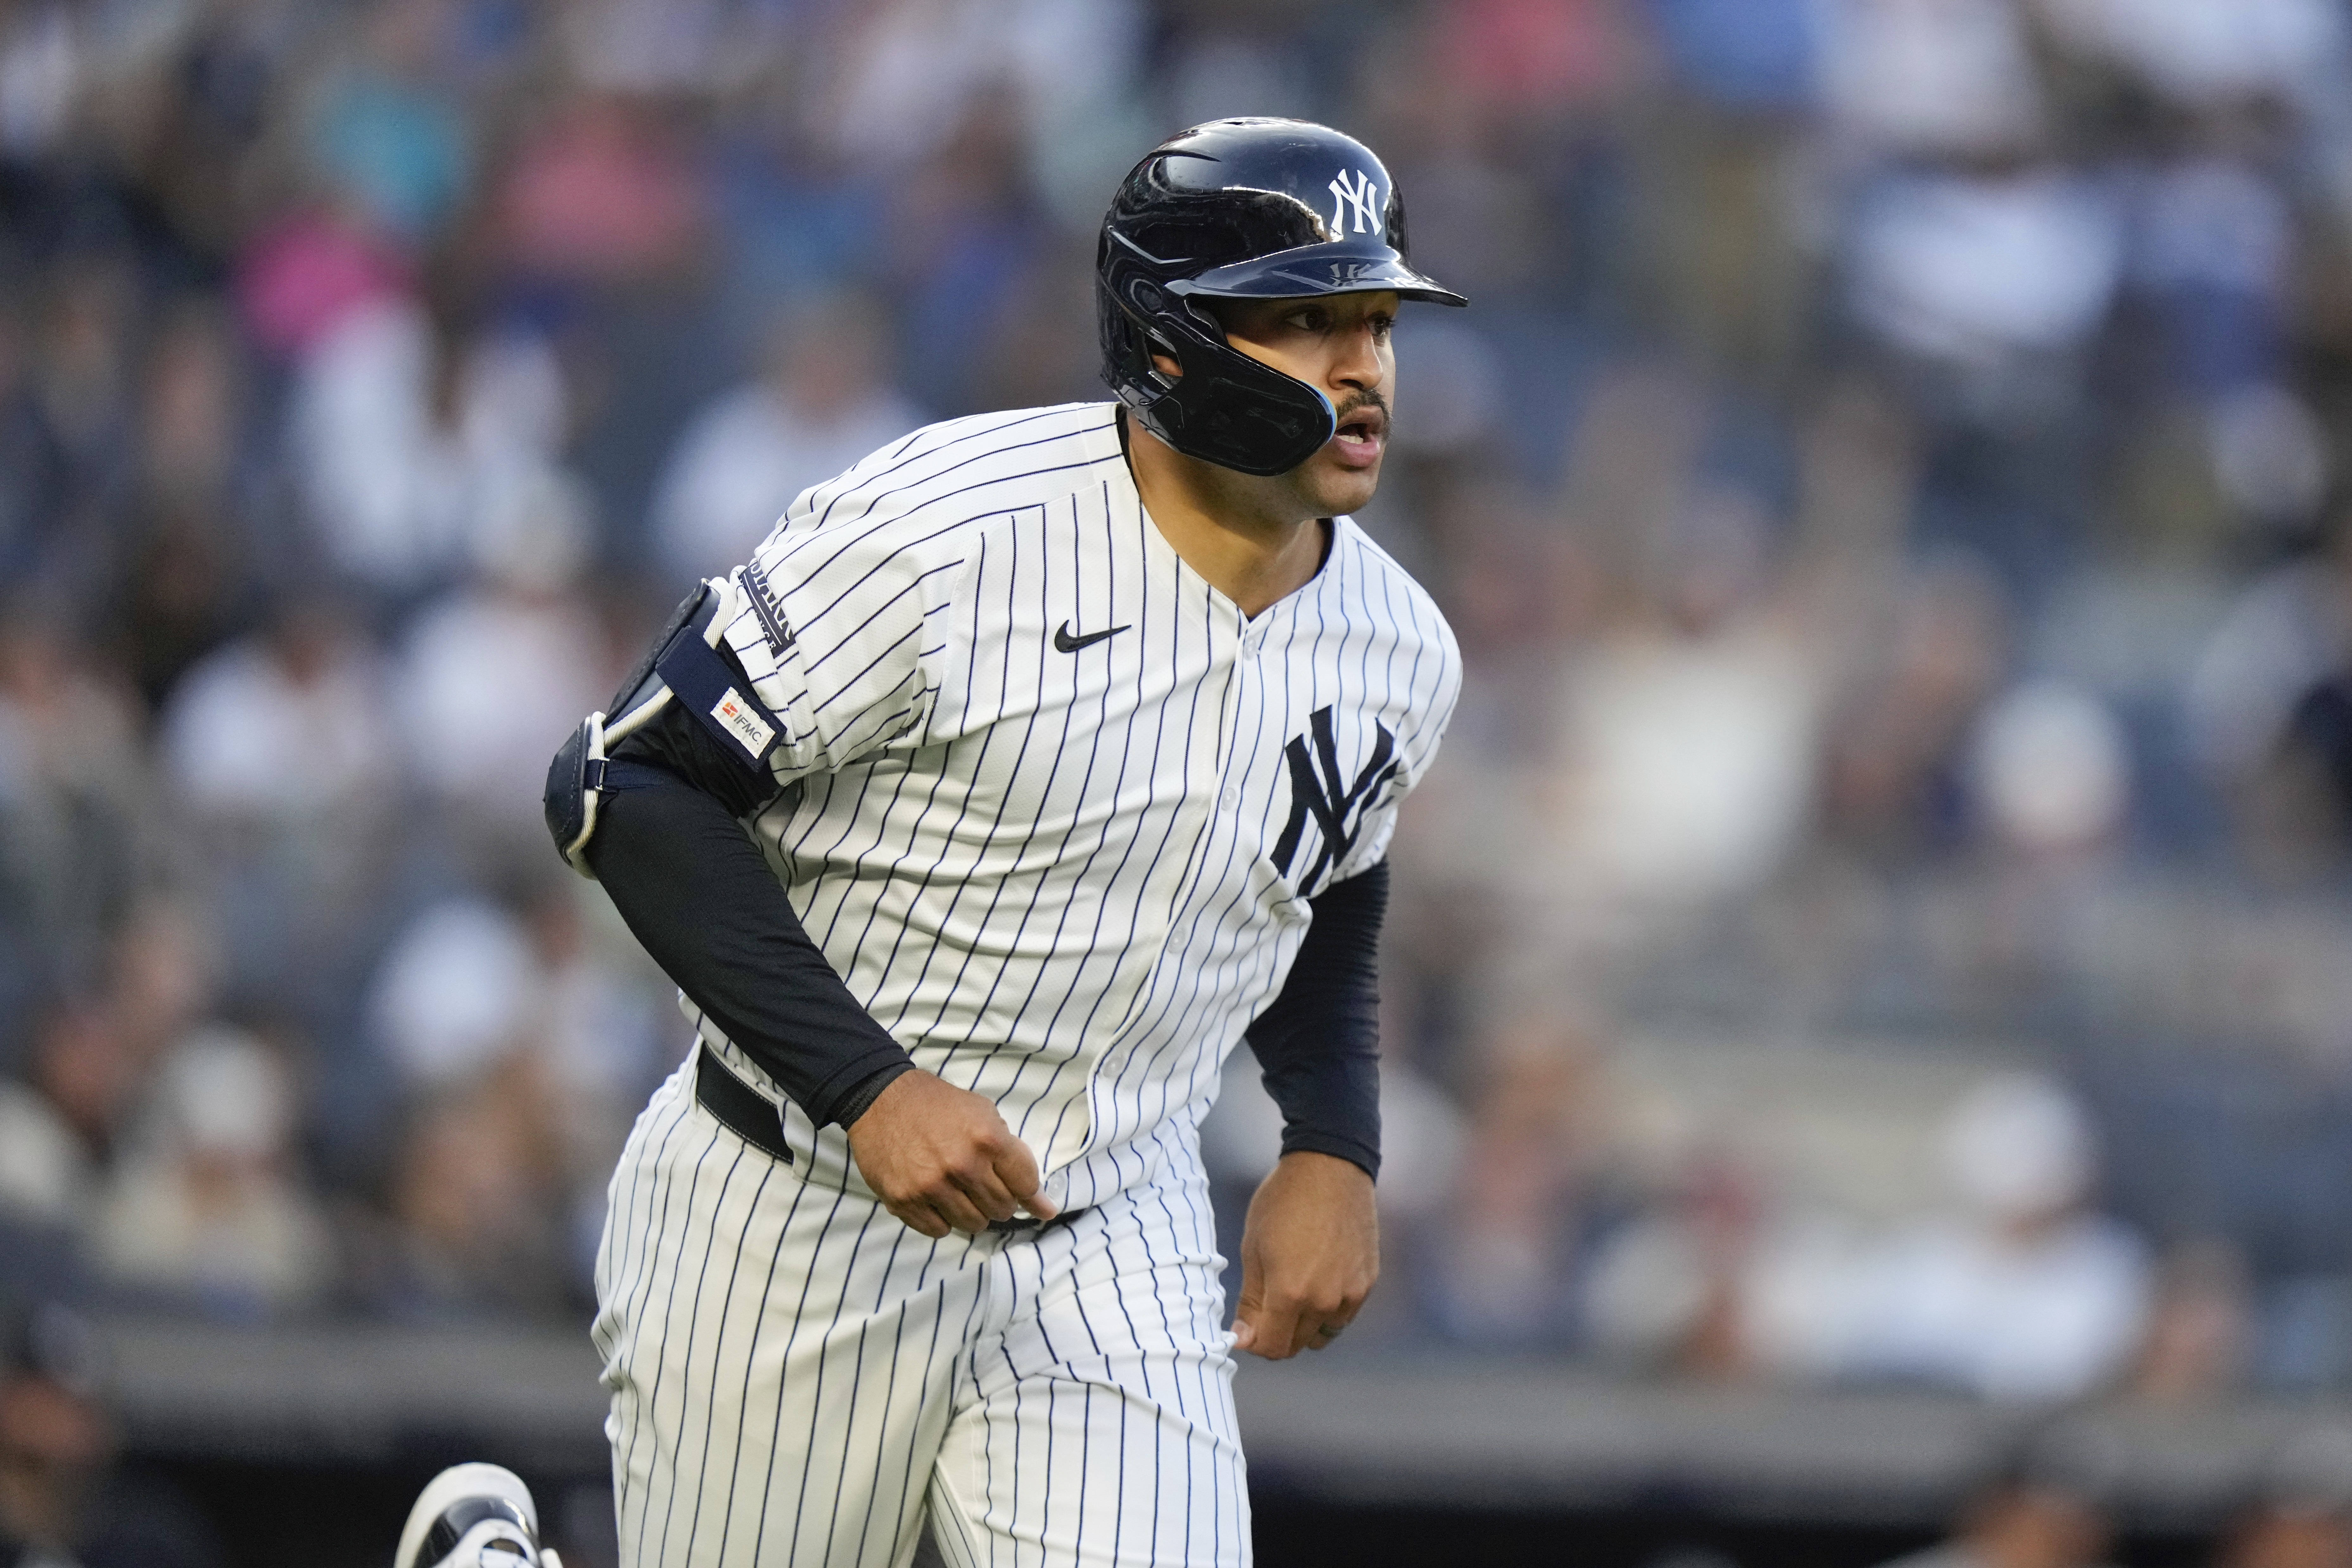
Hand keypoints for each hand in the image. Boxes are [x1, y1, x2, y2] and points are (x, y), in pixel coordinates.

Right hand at [845, 1070, 1057, 1237]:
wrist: (881, 1100)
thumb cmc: (937, 1105)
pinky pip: (939, 1230)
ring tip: (961, 1193)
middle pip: (1001, 1208)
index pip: (1025, 1185)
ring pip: (973, 1224)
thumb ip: (1012, 1153)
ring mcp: (931, 1187)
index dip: (1032, 1196)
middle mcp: (962, 1166)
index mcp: (987, 1139)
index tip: (1040, 1207)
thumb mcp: (983, 1113)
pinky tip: (938, 1199)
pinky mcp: (905, 1201)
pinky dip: (944, 1220)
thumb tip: (1040, 1200)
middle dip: (1000, 1201)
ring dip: (973, 1213)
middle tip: (987, 1187)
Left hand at [1231, 1151, 1377, 1359]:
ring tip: (1293, 1290)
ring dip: (1304, 1326)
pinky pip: (1343, 1316)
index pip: (1272, 1348)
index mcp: (1291, 1292)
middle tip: (1266, 1305)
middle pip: (1296, 1345)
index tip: (1246, 1326)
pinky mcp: (1367, 1283)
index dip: (1254, 1342)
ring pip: (1321, 1335)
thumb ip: (1250, 1301)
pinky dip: (1327, 1310)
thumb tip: (1242, 1341)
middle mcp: (1325, 1301)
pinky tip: (1318, 1278)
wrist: (1330, 1168)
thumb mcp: (1254, 1249)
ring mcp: (1351, 1294)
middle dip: (1276, 1333)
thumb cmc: (1283, 1203)